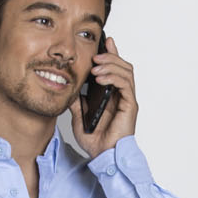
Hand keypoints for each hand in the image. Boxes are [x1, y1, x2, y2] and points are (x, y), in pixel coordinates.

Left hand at [70, 36, 137, 158]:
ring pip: (126, 71)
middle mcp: (122, 95)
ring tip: (96, 67)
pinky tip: (100, 78)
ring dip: (111, 65)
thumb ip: (76, 100)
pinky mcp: (130, 106)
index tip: (104, 42)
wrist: (102, 156)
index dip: (111, 54)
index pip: (115, 68)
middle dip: (109, 57)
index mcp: (112, 95)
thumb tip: (68, 86)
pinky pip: (125, 84)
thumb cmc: (95, 140)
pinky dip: (113, 77)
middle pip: (122, 66)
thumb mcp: (78, 115)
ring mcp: (127, 100)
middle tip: (95, 56)